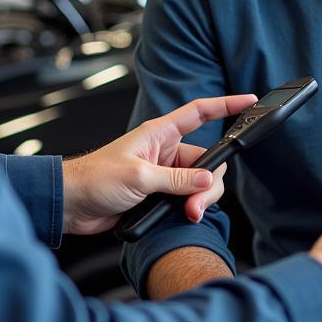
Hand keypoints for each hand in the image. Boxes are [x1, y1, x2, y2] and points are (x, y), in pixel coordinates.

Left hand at [61, 93, 257, 235]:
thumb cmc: (94, 178)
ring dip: (197, 202)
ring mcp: (163, 174)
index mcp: (159, 134)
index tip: (249, 101)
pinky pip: (186, 200)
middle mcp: (165, 152)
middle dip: (207, 185)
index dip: (225, 105)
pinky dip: (188, 210)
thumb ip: (176, 180)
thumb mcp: (139, 177)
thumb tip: (207, 181)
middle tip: (194, 206)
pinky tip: (178, 219)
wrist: (72, 203)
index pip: (199, 113)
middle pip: (207, 161)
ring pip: (198, 185)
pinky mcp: (159, 195)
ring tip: (184, 215)